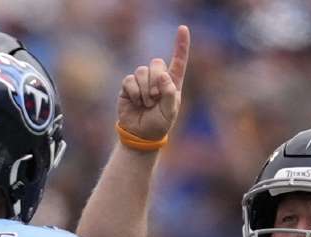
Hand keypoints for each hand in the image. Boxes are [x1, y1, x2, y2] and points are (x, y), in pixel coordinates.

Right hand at [117, 25, 189, 141]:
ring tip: (146, 104)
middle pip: (157, 63)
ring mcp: (142, 81)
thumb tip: (162, 75)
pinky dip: (133, 92)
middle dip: (155, 80)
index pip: (179, 61)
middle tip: (155, 98)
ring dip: (144, 89)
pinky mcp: (128, 86)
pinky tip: (136, 102)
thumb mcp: (169, 112)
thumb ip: (169, 93)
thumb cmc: (158, 124)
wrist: (140, 134)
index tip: (182, 28)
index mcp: (172, 83)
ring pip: (142, 70)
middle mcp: (158, 79)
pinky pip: (129, 80)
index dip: (181, 45)